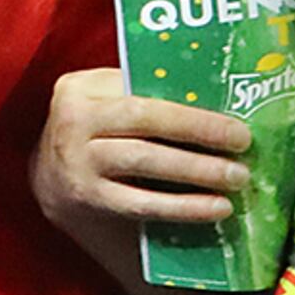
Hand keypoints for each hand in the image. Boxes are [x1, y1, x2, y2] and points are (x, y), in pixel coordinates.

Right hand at [33, 67, 253, 233]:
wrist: (52, 183)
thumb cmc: (97, 138)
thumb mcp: (106, 108)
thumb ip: (144, 100)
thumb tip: (221, 104)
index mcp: (79, 87)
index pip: (140, 88)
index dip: (190, 104)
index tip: (233, 117)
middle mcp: (72, 121)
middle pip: (144, 119)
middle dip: (199, 129)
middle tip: (243, 142)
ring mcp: (76, 162)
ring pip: (144, 159)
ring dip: (197, 168)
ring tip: (237, 176)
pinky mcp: (87, 199)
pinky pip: (142, 203)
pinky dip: (184, 206)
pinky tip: (216, 207)